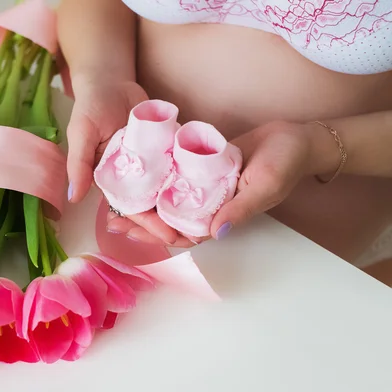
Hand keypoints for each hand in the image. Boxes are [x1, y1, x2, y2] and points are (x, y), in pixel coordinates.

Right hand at [67, 75, 192, 245]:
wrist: (110, 81)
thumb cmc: (91, 107)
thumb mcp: (81, 134)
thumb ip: (78, 164)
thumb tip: (73, 197)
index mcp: (112, 180)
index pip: (132, 208)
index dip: (150, 225)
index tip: (169, 237)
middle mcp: (133, 177)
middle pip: (154, 206)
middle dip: (171, 224)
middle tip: (195, 238)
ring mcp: (151, 164)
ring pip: (168, 192)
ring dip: (184, 208)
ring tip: (206, 222)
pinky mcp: (165, 149)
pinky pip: (179, 167)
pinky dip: (192, 181)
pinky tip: (211, 193)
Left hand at [108, 121, 320, 245]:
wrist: (296, 138)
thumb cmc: (286, 163)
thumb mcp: (265, 185)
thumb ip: (241, 208)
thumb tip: (215, 231)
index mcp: (222, 217)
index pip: (184, 234)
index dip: (156, 236)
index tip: (130, 232)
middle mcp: (210, 206)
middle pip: (170, 220)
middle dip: (142, 222)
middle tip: (112, 220)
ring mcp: (206, 188)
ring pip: (171, 201)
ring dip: (146, 203)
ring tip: (117, 202)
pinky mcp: (204, 168)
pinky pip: (178, 178)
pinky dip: (159, 181)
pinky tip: (138, 176)